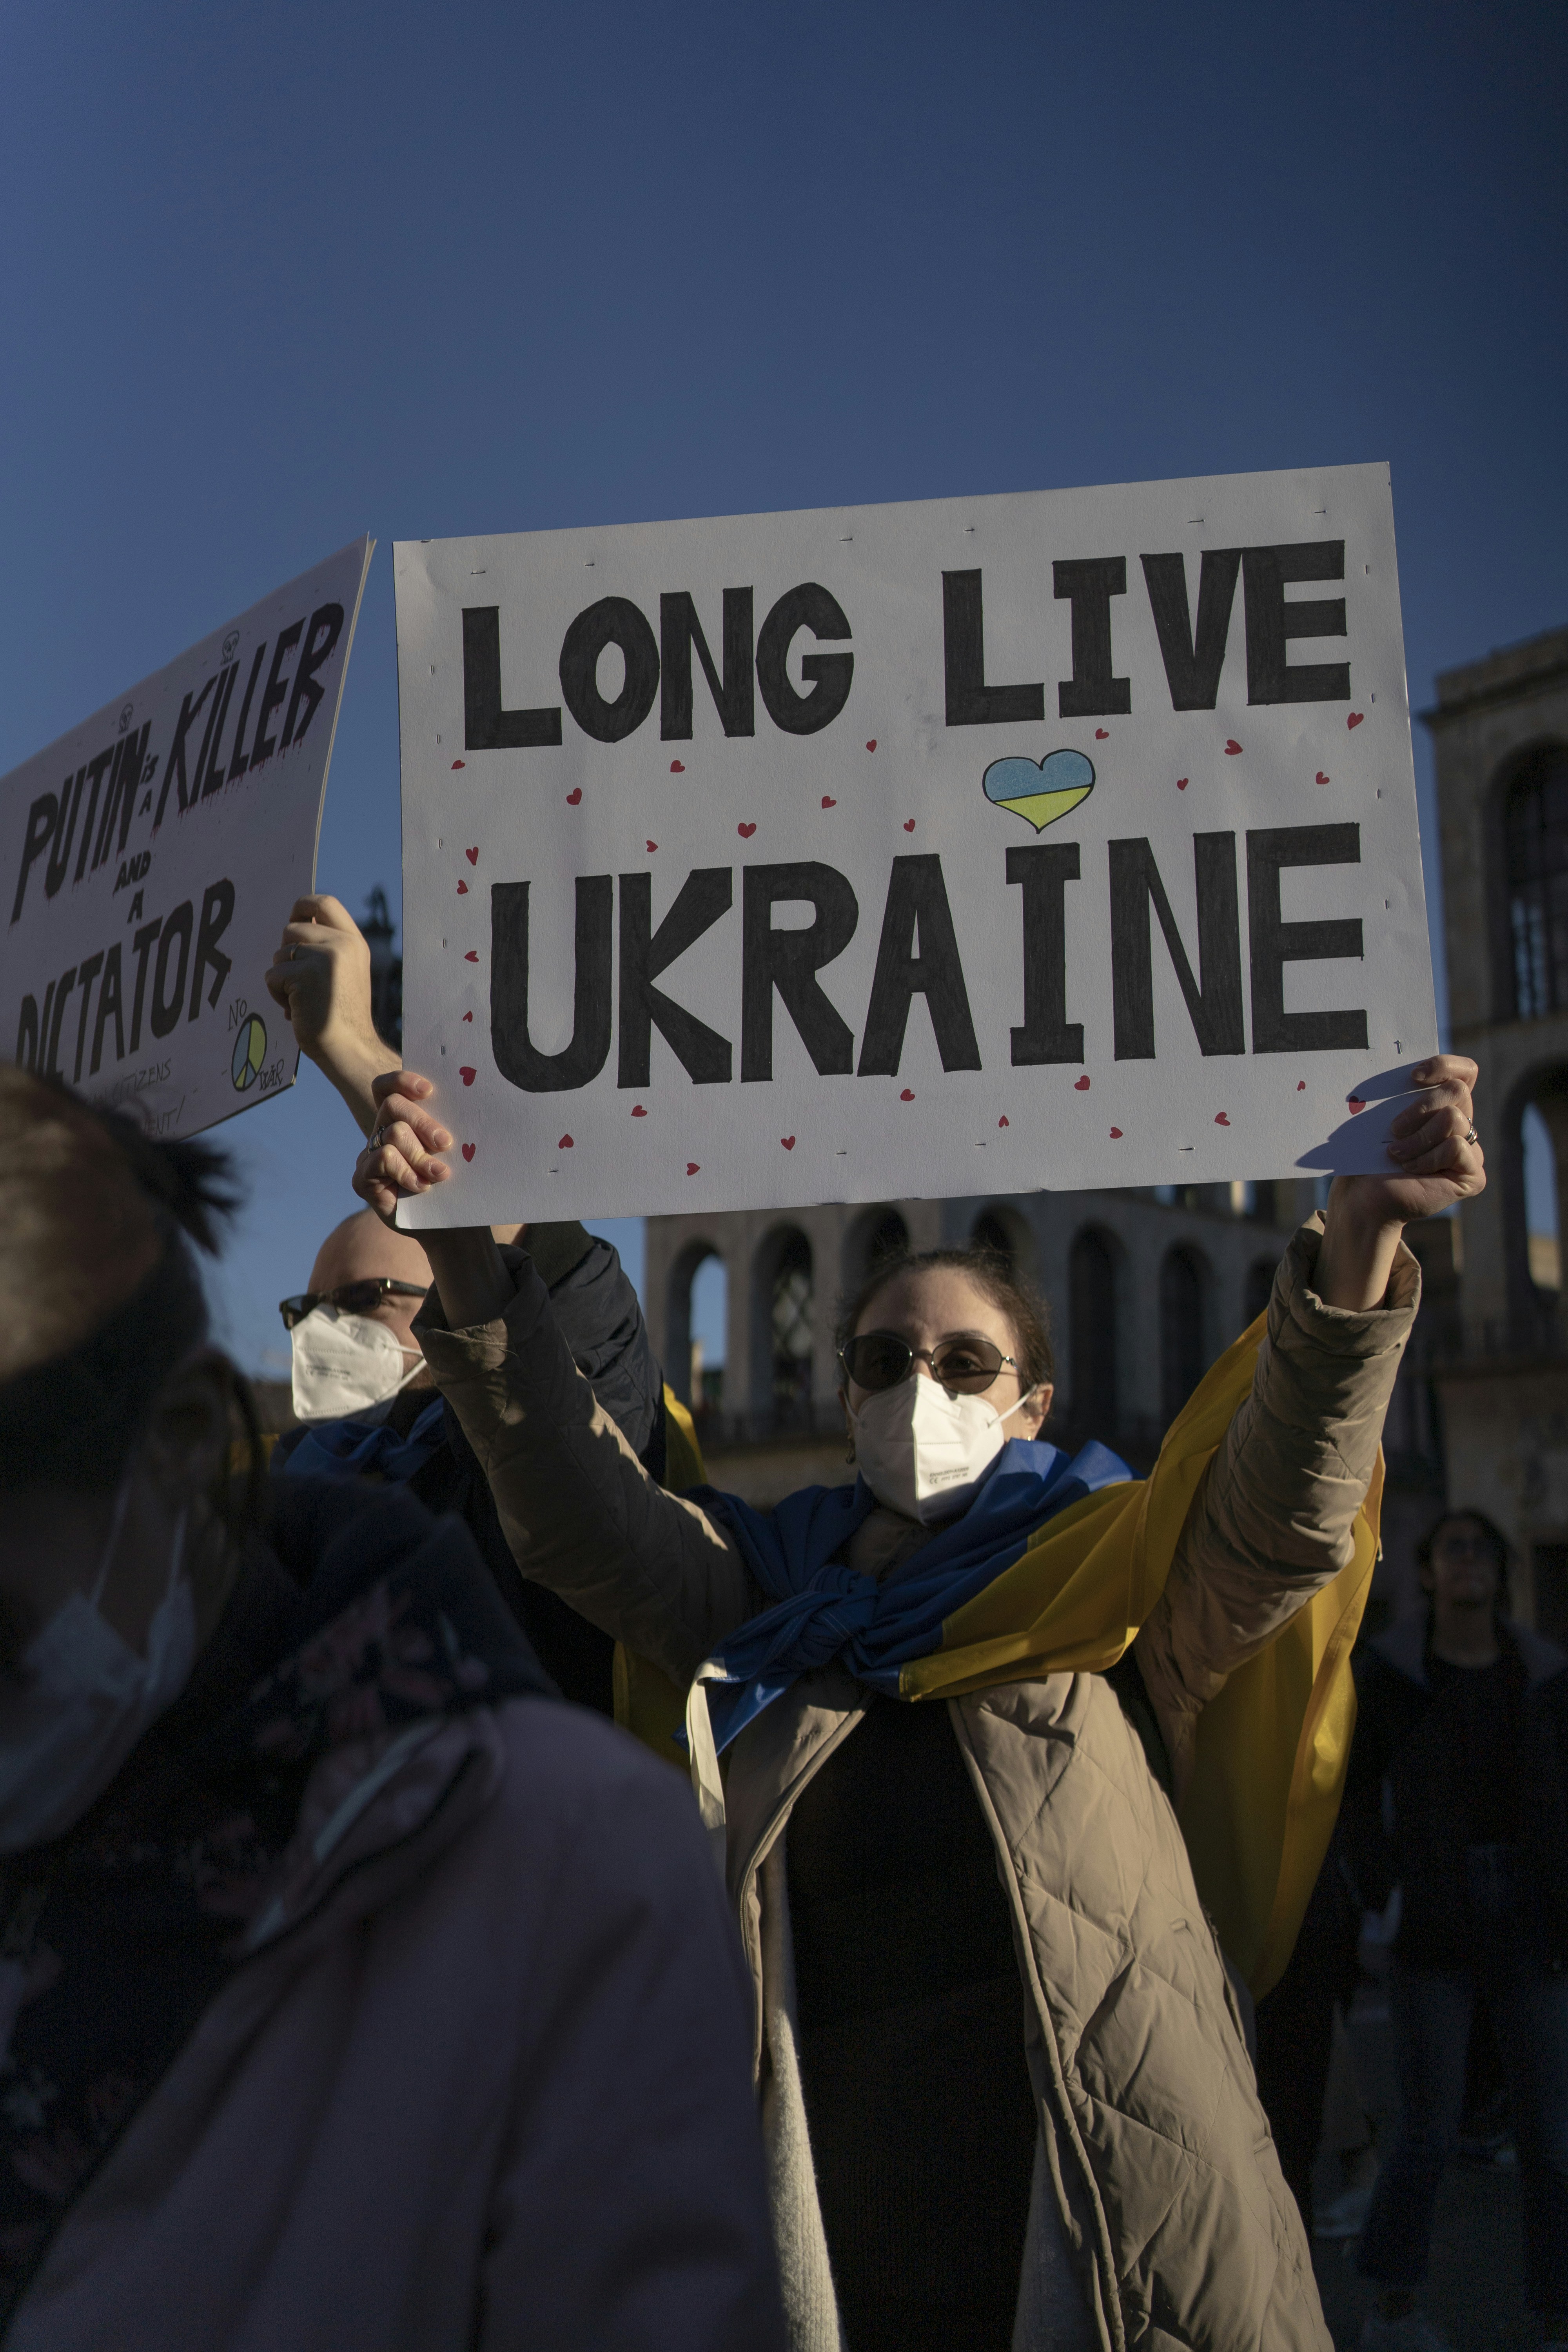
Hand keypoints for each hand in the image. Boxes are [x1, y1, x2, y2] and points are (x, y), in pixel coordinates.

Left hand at [265, 894, 396, 1133]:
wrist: (351, 1049)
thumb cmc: (342, 1016)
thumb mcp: (344, 970)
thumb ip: (326, 946)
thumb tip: (295, 925)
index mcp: (353, 941)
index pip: (324, 902)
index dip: (303, 907)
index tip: (296, 921)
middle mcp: (341, 944)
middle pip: (292, 929)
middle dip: (286, 953)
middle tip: (298, 980)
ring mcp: (324, 958)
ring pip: (279, 954)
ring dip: (282, 978)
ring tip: (301, 1000)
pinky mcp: (304, 976)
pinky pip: (272, 976)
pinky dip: (277, 995)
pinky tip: (296, 1010)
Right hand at [352, 1071, 451, 1225]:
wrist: (450, 1224)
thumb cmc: (456, 1185)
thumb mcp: (456, 1152)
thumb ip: (447, 1126)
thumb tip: (462, 1099)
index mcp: (403, 1120)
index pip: (387, 1088)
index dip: (402, 1080)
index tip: (429, 1091)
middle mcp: (382, 1132)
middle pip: (394, 1106)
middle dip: (424, 1122)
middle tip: (446, 1144)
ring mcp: (369, 1155)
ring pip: (393, 1133)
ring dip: (421, 1155)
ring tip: (440, 1175)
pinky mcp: (362, 1178)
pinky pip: (383, 1158)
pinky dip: (406, 1171)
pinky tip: (420, 1187)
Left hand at [1317, 1054, 1483, 1308]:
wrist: (1363, 1196)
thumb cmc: (1368, 1155)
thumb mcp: (1383, 1118)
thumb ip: (1400, 1094)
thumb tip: (1395, 1066)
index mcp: (1443, 1106)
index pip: (1464, 1072)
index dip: (1444, 1065)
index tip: (1413, 1075)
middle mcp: (1462, 1125)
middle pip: (1458, 1091)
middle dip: (1420, 1107)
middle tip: (1394, 1130)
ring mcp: (1471, 1150)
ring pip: (1454, 1118)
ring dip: (1418, 1138)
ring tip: (1396, 1155)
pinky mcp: (1472, 1175)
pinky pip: (1457, 1147)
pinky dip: (1427, 1158)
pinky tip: (1410, 1169)